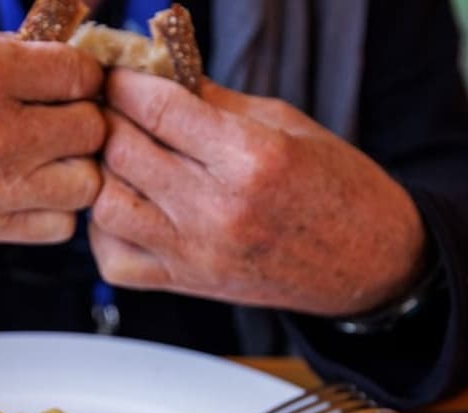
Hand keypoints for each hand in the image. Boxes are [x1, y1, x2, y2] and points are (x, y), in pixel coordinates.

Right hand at [0, 13, 104, 242]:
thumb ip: (3, 48)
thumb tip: (60, 55)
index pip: (82, 74)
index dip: (80, 72)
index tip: (65, 75)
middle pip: (93, 130)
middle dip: (82, 116)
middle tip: (57, 112)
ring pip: (85, 185)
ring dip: (74, 166)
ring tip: (45, 151)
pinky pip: (56, 227)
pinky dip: (53, 207)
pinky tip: (27, 184)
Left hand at [90, 69, 425, 315]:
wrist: (366, 262)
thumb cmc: (334, 187)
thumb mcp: (286, 125)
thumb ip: (214, 101)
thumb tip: (156, 72)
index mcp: (251, 158)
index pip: (157, 108)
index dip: (125, 83)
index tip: (117, 74)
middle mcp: (217, 210)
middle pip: (122, 152)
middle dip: (108, 119)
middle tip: (111, 108)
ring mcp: (196, 254)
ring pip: (106, 206)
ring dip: (101, 174)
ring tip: (117, 158)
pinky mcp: (185, 285)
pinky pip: (114, 261)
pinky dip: (104, 231)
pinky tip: (126, 206)